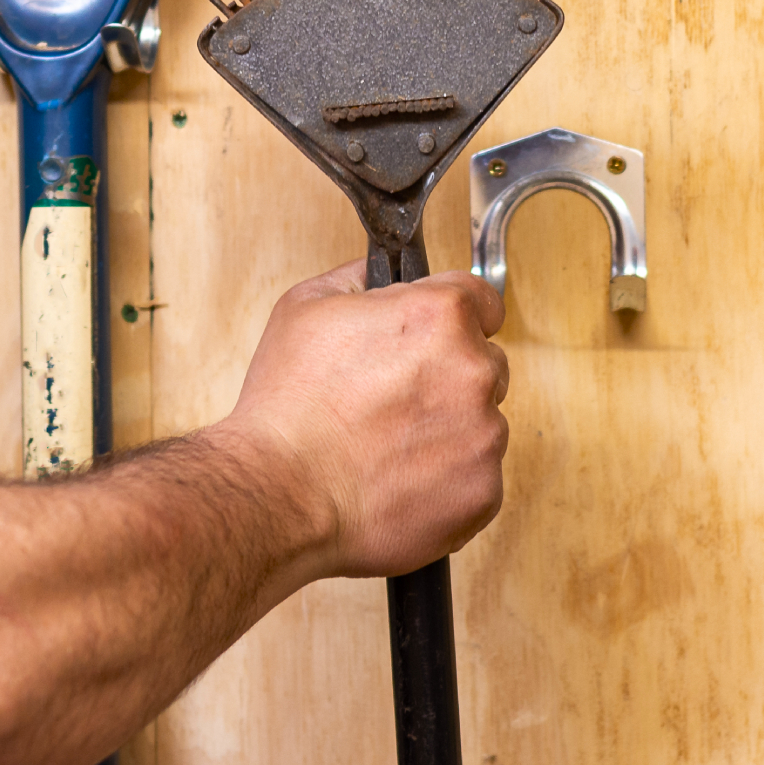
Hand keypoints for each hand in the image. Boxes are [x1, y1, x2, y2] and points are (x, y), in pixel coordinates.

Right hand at [223, 261, 509, 579]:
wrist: (279, 491)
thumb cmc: (287, 405)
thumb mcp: (306, 306)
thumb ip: (359, 279)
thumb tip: (378, 273)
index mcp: (439, 317)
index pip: (483, 300)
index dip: (454, 316)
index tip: (437, 336)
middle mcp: (473, 371)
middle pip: (484, 362)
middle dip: (449, 375)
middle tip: (395, 397)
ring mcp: (483, 435)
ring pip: (482, 422)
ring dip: (450, 428)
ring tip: (390, 443)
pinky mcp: (483, 491)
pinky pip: (478, 476)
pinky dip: (448, 479)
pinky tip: (401, 477)